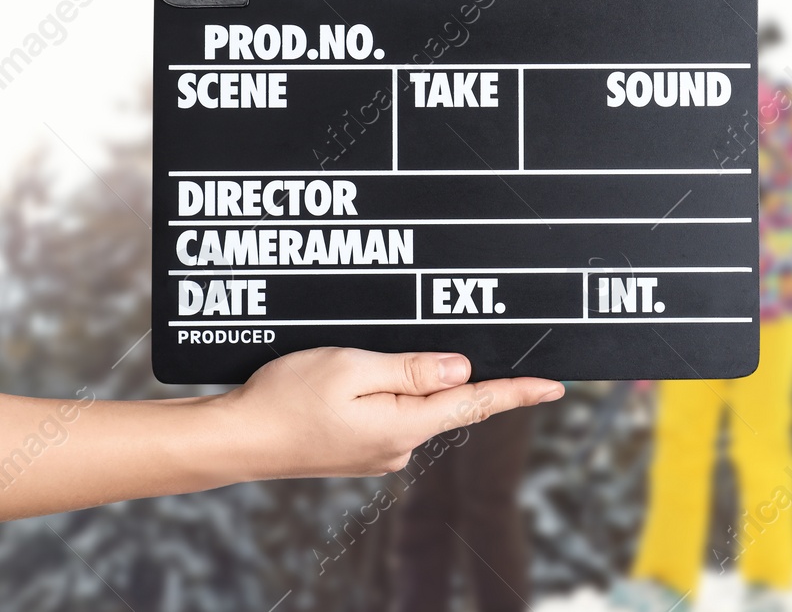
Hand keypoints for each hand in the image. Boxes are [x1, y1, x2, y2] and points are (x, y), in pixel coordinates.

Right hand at [216, 347, 562, 478]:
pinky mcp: (359, 449)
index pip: (477, 402)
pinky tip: (355, 378)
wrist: (235, 440)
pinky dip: (386, 391)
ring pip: (413, 403)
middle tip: (424, 339)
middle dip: (445, 369)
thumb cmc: (286, 398)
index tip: (556, 385)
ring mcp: (378, 452)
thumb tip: (462, 369)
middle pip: (446, 398)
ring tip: (361, 361)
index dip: (519, 391)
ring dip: (406, 379)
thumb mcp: (354, 368)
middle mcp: (399, 446)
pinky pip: (390, 413)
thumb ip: (412, 368)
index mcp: (405, 425)